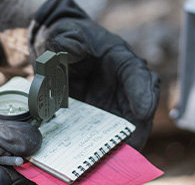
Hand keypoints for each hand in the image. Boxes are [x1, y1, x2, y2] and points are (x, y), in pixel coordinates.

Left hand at [30, 0, 159, 148]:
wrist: (52, 52)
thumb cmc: (65, 37)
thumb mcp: (64, 33)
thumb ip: (66, 40)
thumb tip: (69, 48)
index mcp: (120, 59)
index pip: (137, 75)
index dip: (142, 93)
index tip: (143, 111)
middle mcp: (123, 85)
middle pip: (141, 108)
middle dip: (139, 128)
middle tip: (133, 145)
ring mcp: (113, 104)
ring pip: (127, 127)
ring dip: (123, 143)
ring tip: (116, 159)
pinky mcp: (100, 119)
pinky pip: (107, 136)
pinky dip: (105, 148)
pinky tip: (97, 161)